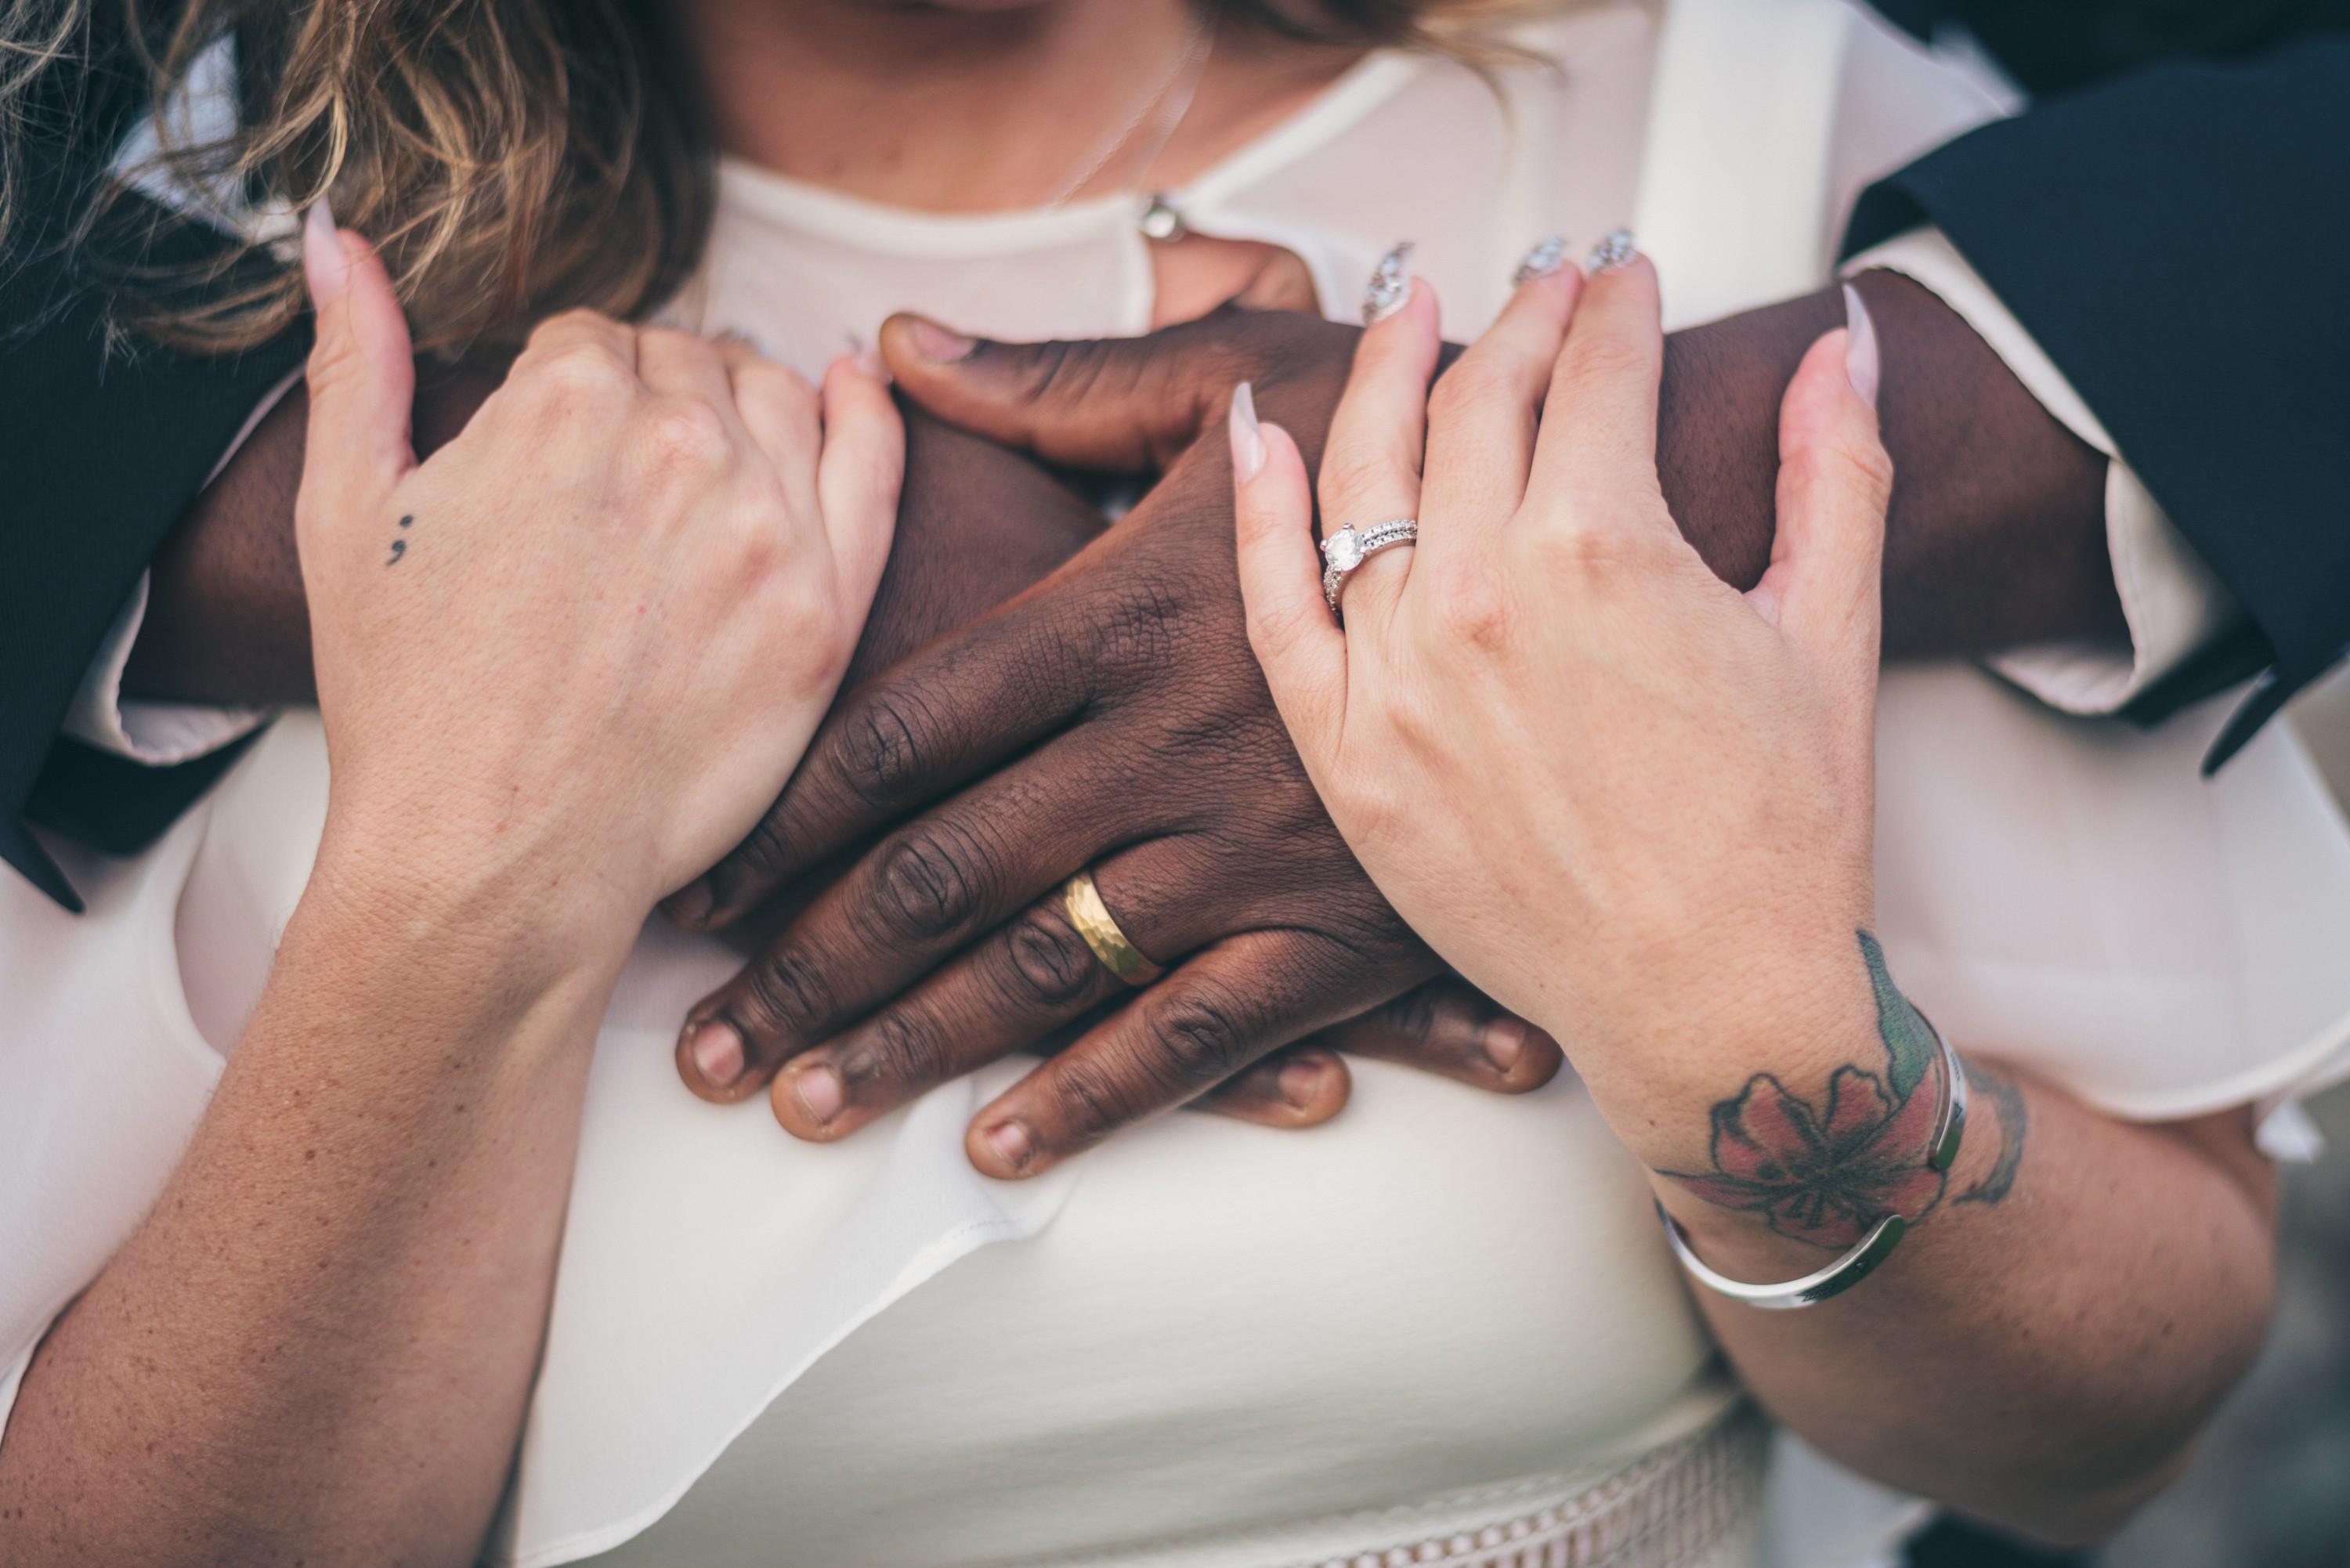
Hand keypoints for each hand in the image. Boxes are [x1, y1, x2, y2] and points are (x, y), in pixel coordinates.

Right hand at [294, 205, 898, 967]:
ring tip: (717, 457)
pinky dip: (871, 417)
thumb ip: (357, 360)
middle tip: (629, 478)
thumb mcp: (344, 513)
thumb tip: (339, 242)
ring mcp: (767, 527)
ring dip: (748, 407)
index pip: (595, 337)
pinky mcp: (825, 611)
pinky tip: (857, 389)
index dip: (572, 388)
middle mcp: (680, 442)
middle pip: (692, 364)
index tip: (564, 448)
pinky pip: (874, 473)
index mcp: (566, 399)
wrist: (492, 857)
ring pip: (782, 403)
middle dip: (657, 399)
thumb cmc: (410, 704)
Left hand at [666, 306, 1563, 1173]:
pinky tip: (997, 1146)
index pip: (907, 728)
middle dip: (811, 967)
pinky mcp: (1336, 929)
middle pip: (944, 868)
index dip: (791, 815)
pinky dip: (1093, 1097)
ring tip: (802, 1102)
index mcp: (1118, 614)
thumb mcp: (1237, 385)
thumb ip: (1055, 386)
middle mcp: (1161, 742)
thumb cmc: (1409, 453)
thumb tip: (896, 347)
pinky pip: (1195, 1035)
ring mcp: (1247, 848)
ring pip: (1047, 969)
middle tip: (706, 1043)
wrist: (1601, 553)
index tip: (708, 880)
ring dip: (912, 1046)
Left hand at [1234, 253, 1888, 1097]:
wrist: (1712, 1005)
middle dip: (1522, 324)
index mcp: (1605, 549)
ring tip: (1408, 313)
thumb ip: (1832, 471)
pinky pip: (1275, 601)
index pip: (1594, 374)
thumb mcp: (1832, 632)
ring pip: (1366, 474)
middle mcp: (1480, 595)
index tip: (1624, 281)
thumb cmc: (1782, 838)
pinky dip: (1260, 507)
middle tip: (1548, 291)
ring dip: (1388, 374)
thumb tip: (1839, 347)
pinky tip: (1261, 431)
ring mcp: (1398, 675)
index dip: (1616, 309)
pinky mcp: (1346, 753)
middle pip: (1478, 404)